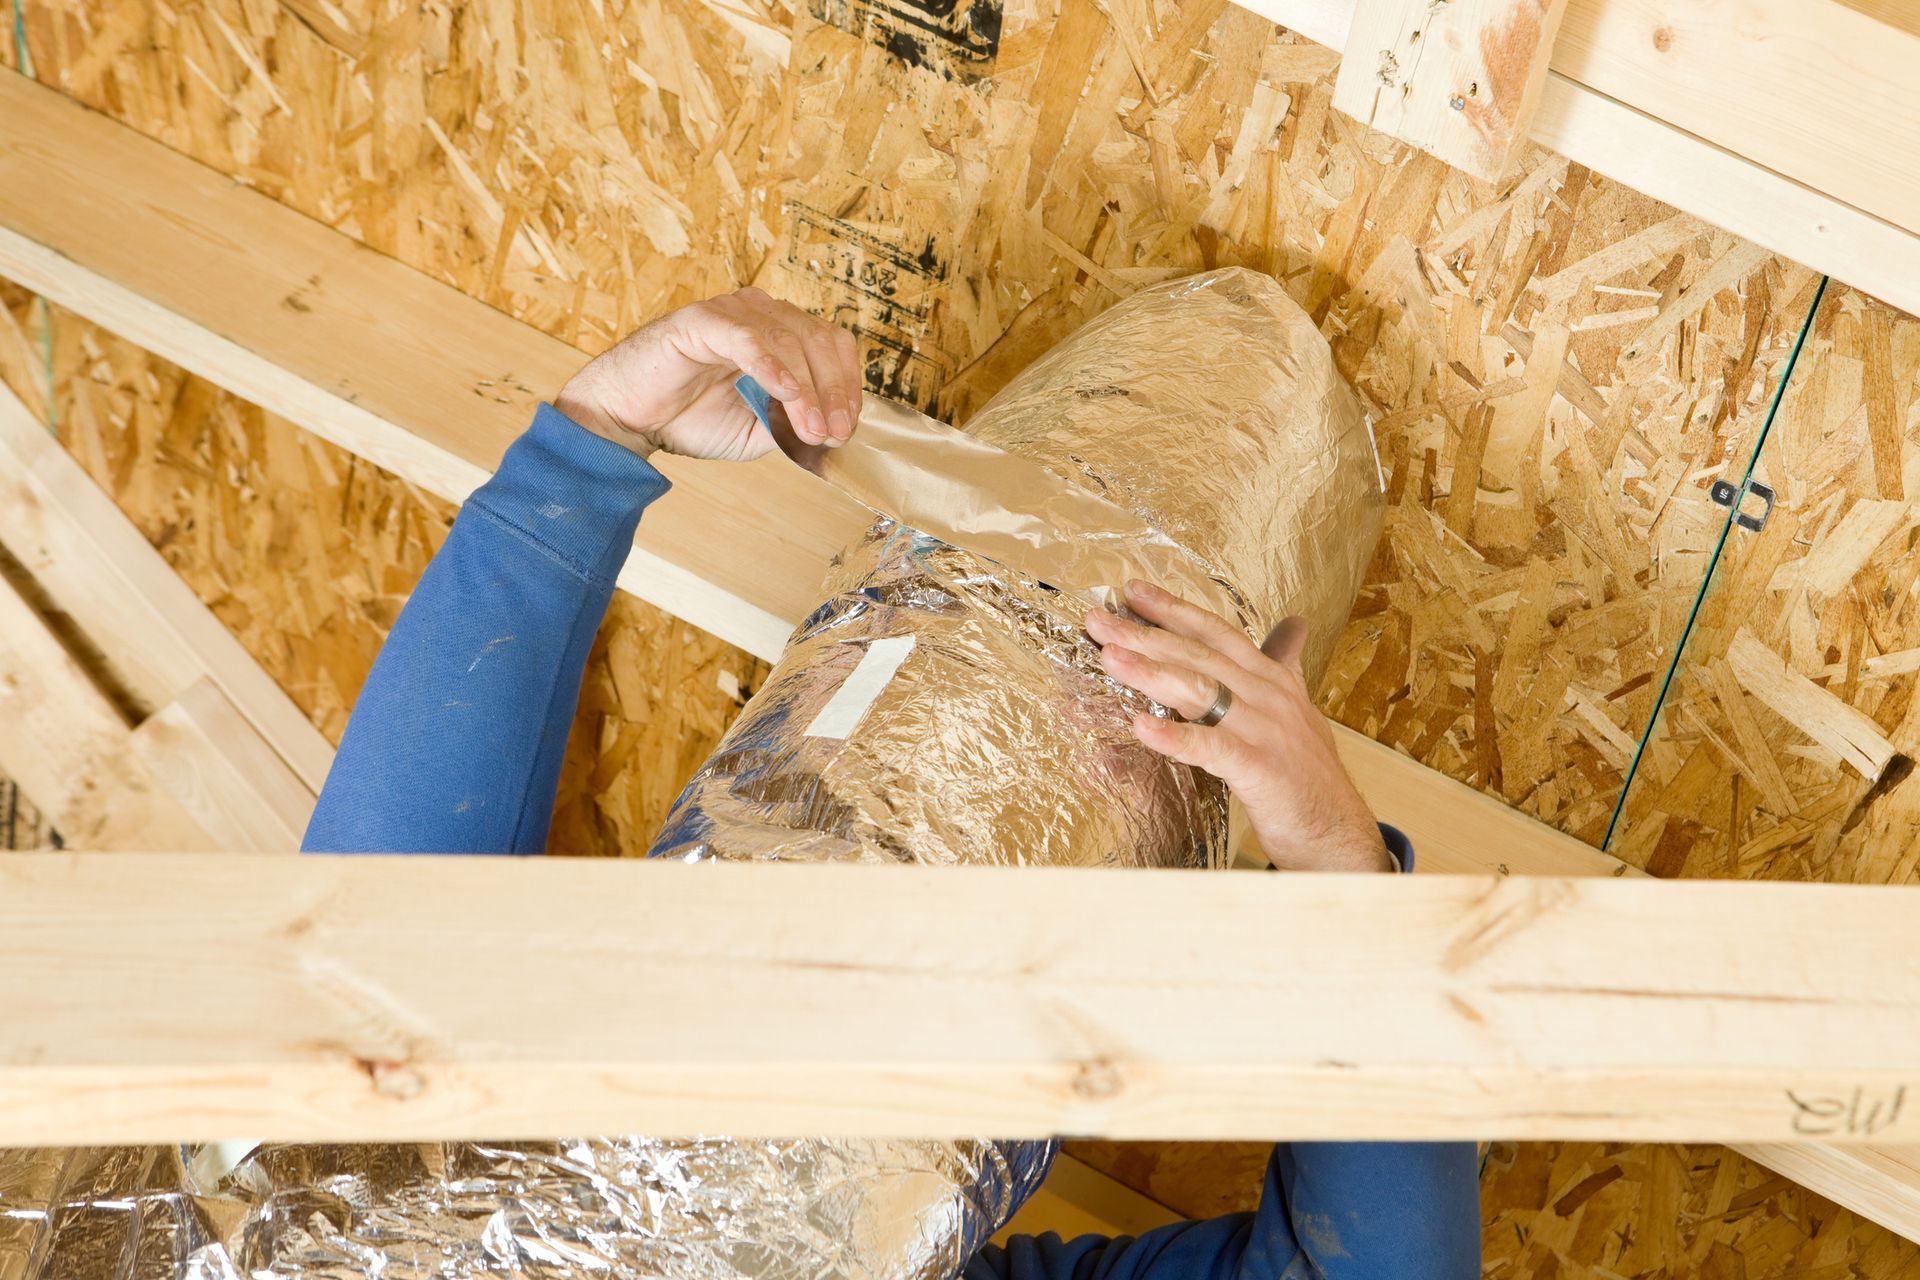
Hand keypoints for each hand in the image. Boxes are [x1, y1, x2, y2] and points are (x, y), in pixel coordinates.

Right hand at [553, 287, 861, 461]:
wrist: (628, 421)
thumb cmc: (689, 419)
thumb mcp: (759, 430)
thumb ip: (794, 422)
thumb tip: (835, 429)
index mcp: (778, 334)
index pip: (832, 345)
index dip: (848, 384)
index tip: (847, 426)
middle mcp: (760, 315)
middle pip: (819, 339)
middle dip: (833, 391)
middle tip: (833, 433)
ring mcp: (731, 313)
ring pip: (789, 340)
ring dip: (807, 390)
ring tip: (811, 428)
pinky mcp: (700, 321)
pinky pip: (746, 337)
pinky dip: (771, 366)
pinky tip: (785, 393)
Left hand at [1085, 580, 1391, 872]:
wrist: (1339, 832)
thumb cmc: (1310, 774)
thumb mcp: (1297, 710)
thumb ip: (1285, 666)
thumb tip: (1293, 626)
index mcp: (1272, 679)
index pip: (1216, 632)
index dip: (1174, 610)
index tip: (1131, 591)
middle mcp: (1269, 696)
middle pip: (1198, 655)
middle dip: (1145, 635)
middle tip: (1098, 621)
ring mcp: (1266, 731)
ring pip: (1201, 691)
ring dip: (1151, 672)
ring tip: (1109, 658)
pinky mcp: (1260, 770)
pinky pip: (1211, 748)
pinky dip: (1175, 737)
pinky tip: (1141, 727)